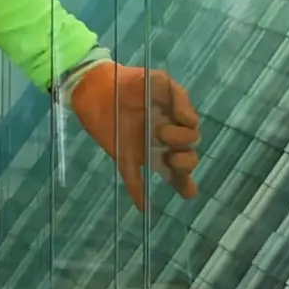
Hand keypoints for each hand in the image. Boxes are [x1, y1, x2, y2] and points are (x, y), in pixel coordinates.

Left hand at [65, 60, 197, 208]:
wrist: (97, 85)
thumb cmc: (130, 82)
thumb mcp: (157, 81)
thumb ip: (178, 97)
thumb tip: (190, 120)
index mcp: (174, 123)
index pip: (192, 139)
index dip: (185, 137)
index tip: (167, 125)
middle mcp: (164, 141)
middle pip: (188, 160)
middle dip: (185, 157)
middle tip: (162, 138)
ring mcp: (145, 151)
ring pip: (171, 174)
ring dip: (179, 179)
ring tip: (170, 166)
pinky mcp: (124, 157)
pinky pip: (134, 180)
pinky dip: (139, 194)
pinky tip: (144, 207)